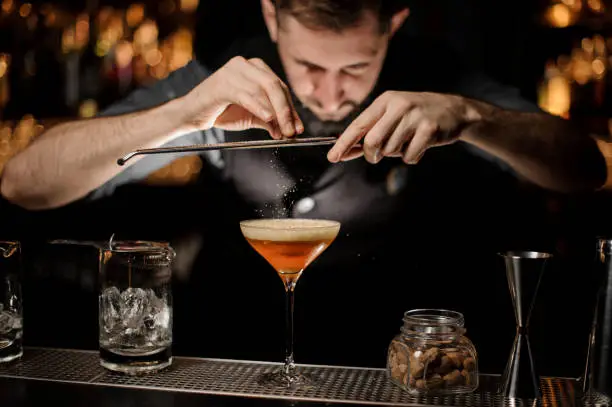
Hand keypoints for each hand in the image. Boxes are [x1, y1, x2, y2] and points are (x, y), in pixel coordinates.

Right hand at [182, 56, 302, 138]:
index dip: (291, 108)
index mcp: (255, 68)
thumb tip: (291, 130)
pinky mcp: (222, 83)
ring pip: (263, 90)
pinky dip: (260, 107)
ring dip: (276, 114)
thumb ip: (271, 120)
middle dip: (286, 111)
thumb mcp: (252, 116)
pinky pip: (247, 95)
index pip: (280, 87)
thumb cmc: (222, 113)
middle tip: (292, 131)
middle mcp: (245, 64)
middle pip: (274, 86)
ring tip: (281, 132)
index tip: (299, 127)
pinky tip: (269, 118)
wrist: (192, 115)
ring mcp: (232, 71)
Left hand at [327, 91, 480, 163]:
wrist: (453, 110)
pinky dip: (411, 157)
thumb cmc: (415, 117)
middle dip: (371, 155)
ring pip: (391, 150)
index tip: (332, 157)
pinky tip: (419, 146)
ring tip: (406, 142)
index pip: (358, 125)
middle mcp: (398, 105)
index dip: (344, 143)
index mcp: (384, 101)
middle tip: (375, 157)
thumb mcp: (390, 118)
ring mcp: (414, 116)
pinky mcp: (429, 128)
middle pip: (372, 141)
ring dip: (396, 154)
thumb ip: (367, 134)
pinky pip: (409, 156)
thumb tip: (343, 152)